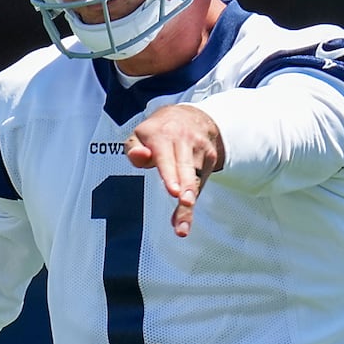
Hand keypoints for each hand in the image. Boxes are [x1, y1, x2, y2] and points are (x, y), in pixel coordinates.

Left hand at [124, 104, 224, 236]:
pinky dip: (193, 199)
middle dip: (187, 189)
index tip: (174, 191)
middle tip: (185, 204)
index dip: (171, 174)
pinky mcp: (210, 159)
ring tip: (182, 227)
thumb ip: (133, 148)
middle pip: (186, 169)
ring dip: (189, 205)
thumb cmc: (158, 131)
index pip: (167, 157)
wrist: (191, 116)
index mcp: (164, 135)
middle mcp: (185, 141)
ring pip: (195, 180)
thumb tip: (139, 156)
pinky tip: (183, 219)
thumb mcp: (139, 134)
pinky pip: (200, 183)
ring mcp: (200, 150)